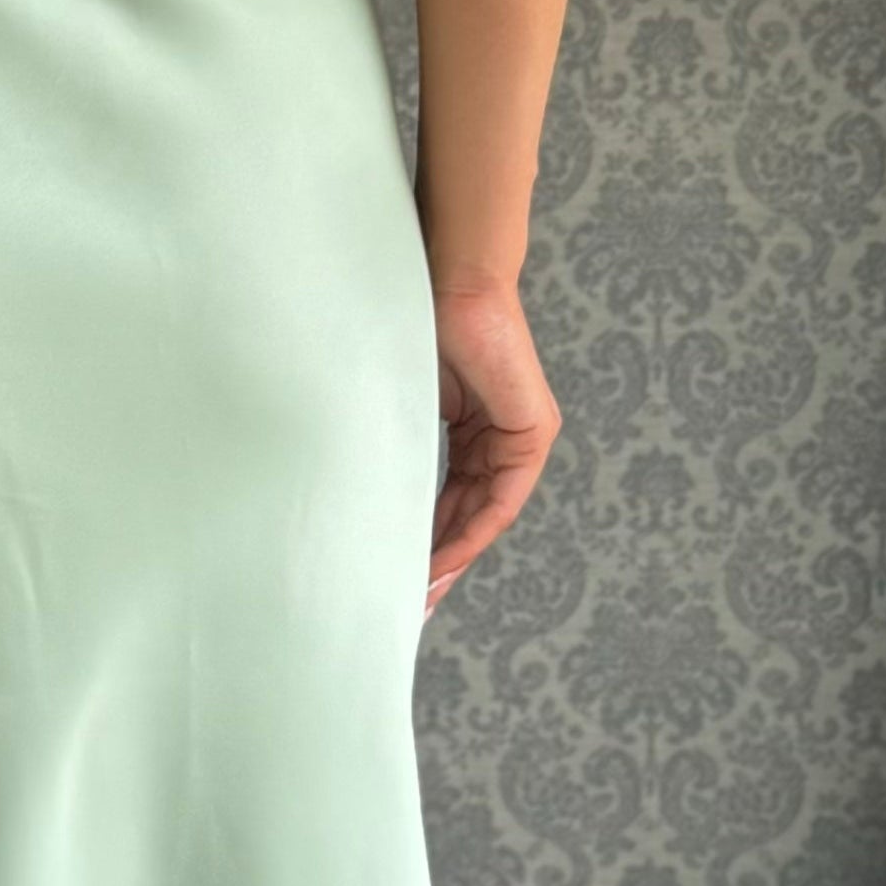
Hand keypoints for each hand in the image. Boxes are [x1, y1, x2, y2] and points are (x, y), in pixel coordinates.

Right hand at [426, 272, 559, 619]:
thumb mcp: (401, 402)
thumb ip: (396, 443)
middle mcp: (501, 438)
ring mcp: (521, 436)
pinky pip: (502, 498)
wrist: (448, 282)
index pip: (449, 499)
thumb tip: (352, 487)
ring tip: (420, 591)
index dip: (426, 541)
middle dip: (439, 562)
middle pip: (469, 515)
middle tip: (409, 602)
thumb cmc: (415, 327)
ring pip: (485, 513)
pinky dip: (472, 531)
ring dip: (453, 556)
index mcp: (472, 430)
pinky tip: (442, 557)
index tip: (397, 576)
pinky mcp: (533, 432)